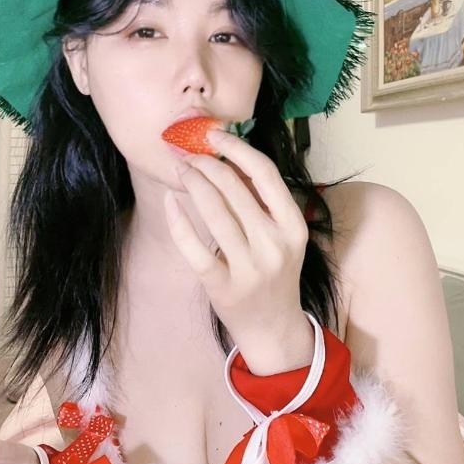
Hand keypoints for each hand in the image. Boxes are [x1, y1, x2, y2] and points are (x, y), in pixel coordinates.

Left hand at [164, 128, 312, 373]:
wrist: (274, 328)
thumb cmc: (275, 272)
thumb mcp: (283, 236)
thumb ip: (264, 202)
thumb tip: (230, 157)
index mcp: (293, 226)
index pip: (265, 174)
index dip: (237, 148)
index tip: (214, 135)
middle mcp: (275, 245)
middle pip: (234, 188)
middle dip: (206, 163)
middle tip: (188, 153)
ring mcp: (249, 268)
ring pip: (214, 212)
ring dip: (192, 183)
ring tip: (181, 169)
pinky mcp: (222, 286)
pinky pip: (195, 247)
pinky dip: (178, 220)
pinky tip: (170, 201)